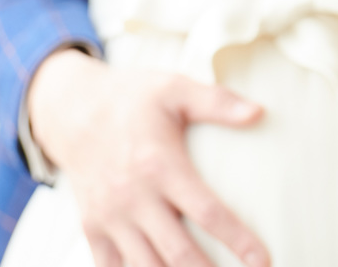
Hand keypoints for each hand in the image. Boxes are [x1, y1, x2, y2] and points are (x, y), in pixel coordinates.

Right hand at [28, 49, 268, 266]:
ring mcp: (110, 217)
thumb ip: (217, 102)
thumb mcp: (175, 89)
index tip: (262, 260)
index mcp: (160, 164)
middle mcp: (134, 197)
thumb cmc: (133, 98)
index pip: (206, 212)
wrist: (74, 109)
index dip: (237, 240)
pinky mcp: (92, 228)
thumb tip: (259, 112)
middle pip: (178, 254)